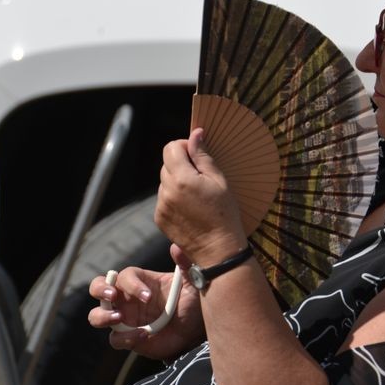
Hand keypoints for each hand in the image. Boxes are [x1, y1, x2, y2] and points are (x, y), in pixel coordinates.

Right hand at [87, 244, 204, 360]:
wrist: (196, 329)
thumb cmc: (192, 301)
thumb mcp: (192, 281)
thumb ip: (185, 264)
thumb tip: (176, 247)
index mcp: (140, 281)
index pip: (123, 276)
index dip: (131, 284)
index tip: (147, 296)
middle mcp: (127, 298)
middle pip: (98, 288)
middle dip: (100, 289)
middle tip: (111, 296)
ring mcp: (125, 319)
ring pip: (97, 316)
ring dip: (102, 316)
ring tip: (118, 318)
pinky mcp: (128, 338)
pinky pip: (116, 340)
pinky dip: (125, 338)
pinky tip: (144, 335)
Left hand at [155, 128, 247, 265]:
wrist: (218, 250)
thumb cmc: (224, 214)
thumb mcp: (219, 181)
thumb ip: (203, 156)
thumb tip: (195, 134)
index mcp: (182, 179)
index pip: (171, 148)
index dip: (184, 146)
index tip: (196, 154)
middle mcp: (167, 191)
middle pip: (166, 164)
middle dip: (181, 164)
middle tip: (201, 177)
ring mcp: (161, 205)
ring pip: (165, 181)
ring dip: (177, 182)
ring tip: (197, 196)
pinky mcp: (159, 218)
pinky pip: (164, 198)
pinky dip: (174, 197)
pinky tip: (190, 208)